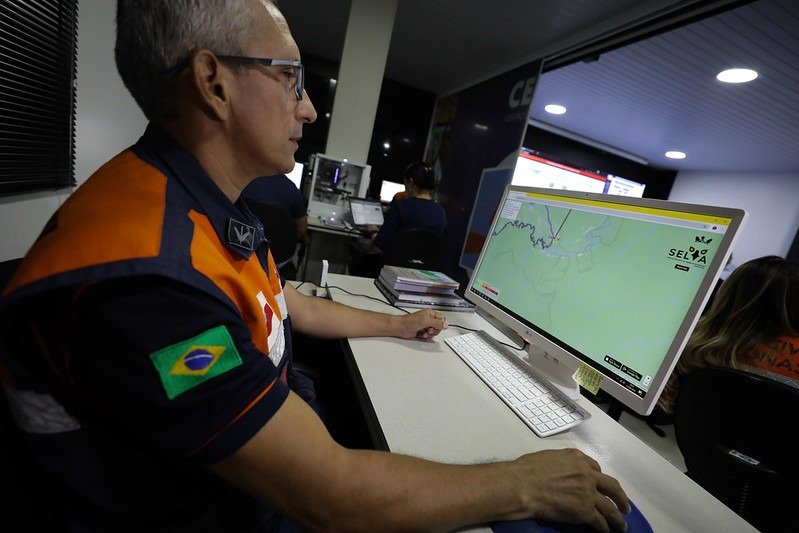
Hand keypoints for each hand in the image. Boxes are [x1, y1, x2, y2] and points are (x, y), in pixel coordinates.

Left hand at [397, 309, 447, 339]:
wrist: (401, 328)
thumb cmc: (410, 321)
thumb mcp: (426, 321)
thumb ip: (437, 323)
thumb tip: (446, 325)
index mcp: (431, 314)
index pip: (442, 319)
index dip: (441, 324)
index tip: (437, 327)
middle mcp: (429, 319)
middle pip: (439, 327)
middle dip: (434, 330)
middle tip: (429, 330)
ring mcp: (426, 326)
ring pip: (434, 332)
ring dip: (429, 334)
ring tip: (424, 333)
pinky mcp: (422, 332)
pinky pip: (428, 336)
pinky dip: (425, 337)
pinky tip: (421, 335)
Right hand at [510, 449, 629, 531]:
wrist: (523, 485)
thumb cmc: (527, 469)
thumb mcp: (548, 457)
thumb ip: (562, 463)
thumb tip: (563, 470)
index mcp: (577, 458)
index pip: (595, 468)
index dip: (599, 478)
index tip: (600, 484)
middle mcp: (587, 474)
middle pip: (612, 486)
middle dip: (620, 497)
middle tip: (625, 506)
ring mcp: (588, 493)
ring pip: (610, 507)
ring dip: (618, 517)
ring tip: (622, 524)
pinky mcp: (585, 511)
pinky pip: (599, 520)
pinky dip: (603, 527)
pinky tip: (605, 530)